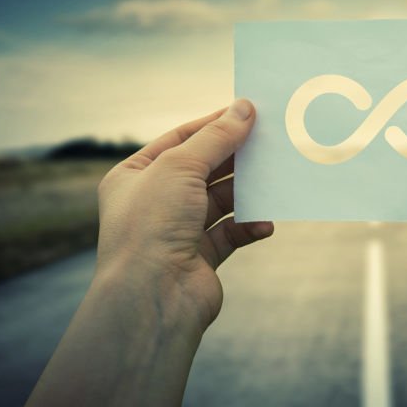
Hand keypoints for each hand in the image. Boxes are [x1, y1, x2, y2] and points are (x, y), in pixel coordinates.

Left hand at [94, 99, 272, 338]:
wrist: (153, 298)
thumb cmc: (151, 227)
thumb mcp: (181, 166)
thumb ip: (216, 136)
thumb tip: (244, 108)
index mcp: (133, 176)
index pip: (179, 140)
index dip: (213, 125)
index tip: (248, 113)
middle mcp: (152, 203)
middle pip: (203, 169)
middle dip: (235, 159)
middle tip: (269, 143)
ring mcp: (176, 231)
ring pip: (220, 201)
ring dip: (246, 192)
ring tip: (274, 181)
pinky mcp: (199, 257)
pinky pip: (231, 232)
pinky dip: (249, 226)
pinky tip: (265, 223)